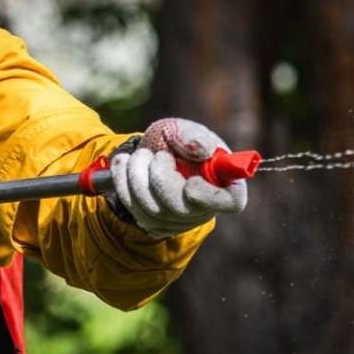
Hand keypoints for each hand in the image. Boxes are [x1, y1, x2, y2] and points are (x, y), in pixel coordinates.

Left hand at [110, 118, 248, 237]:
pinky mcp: (153, 224)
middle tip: (156, 155)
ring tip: (139, 155)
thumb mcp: (182, 129)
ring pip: (152, 209)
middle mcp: (204, 208)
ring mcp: (178, 221)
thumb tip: (199, 148)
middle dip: (160, 177)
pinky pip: (133, 209)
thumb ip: (191, 135)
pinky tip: (124, 165)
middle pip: (182, 208)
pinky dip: (123, 182)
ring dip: (137, 175)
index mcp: (224, 183)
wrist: (149, 152)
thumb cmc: (175, 141)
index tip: (190, 183)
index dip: (211, 196)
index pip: (231, 202)